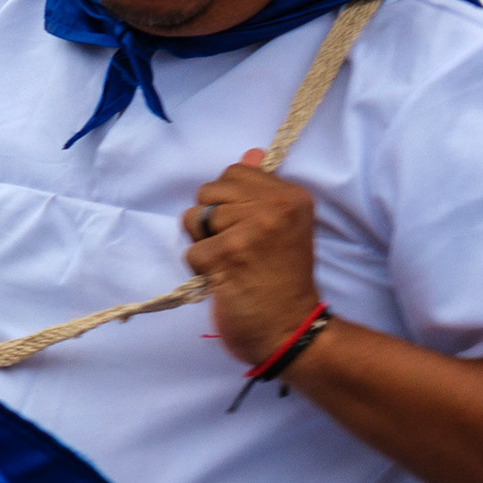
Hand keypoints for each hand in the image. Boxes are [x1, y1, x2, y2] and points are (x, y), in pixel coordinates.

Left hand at [184, 152, 320, 368]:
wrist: (290, 330)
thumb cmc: (283, 281)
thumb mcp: (284, 228)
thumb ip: (263, 191)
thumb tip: (249, 153)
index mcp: (291, 196)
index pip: (235, 172)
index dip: (229, 201)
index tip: (246, 228)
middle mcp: (275, 207)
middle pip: (208, 192)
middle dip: (211, 222)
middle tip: (237, 249)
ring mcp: (252, 230)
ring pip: (194, 219)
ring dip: (203, 245)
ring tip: (229, 264)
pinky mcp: (228, 256)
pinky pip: (191, 252)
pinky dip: (201, 271)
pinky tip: (224, 281)